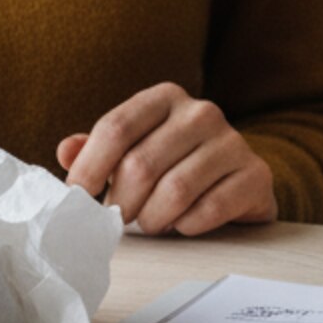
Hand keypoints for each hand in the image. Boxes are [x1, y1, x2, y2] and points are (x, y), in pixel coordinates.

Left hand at [57, 82, 276, 235]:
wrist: (236, 180)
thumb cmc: (174, 164)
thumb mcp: (134, 149)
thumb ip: (97, 148)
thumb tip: (67, 151)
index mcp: (165, 97)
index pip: (116, 128)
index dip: (89, 168)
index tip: (76, 198)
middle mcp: (202, 112)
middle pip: (141, 164)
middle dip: (121, 202)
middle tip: (119, 218)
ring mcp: (233, 142)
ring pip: (174, 191)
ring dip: (152, 218)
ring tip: (150, 222)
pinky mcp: (255, 175)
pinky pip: (209, 209)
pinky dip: (186, 225)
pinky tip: (183, 223)